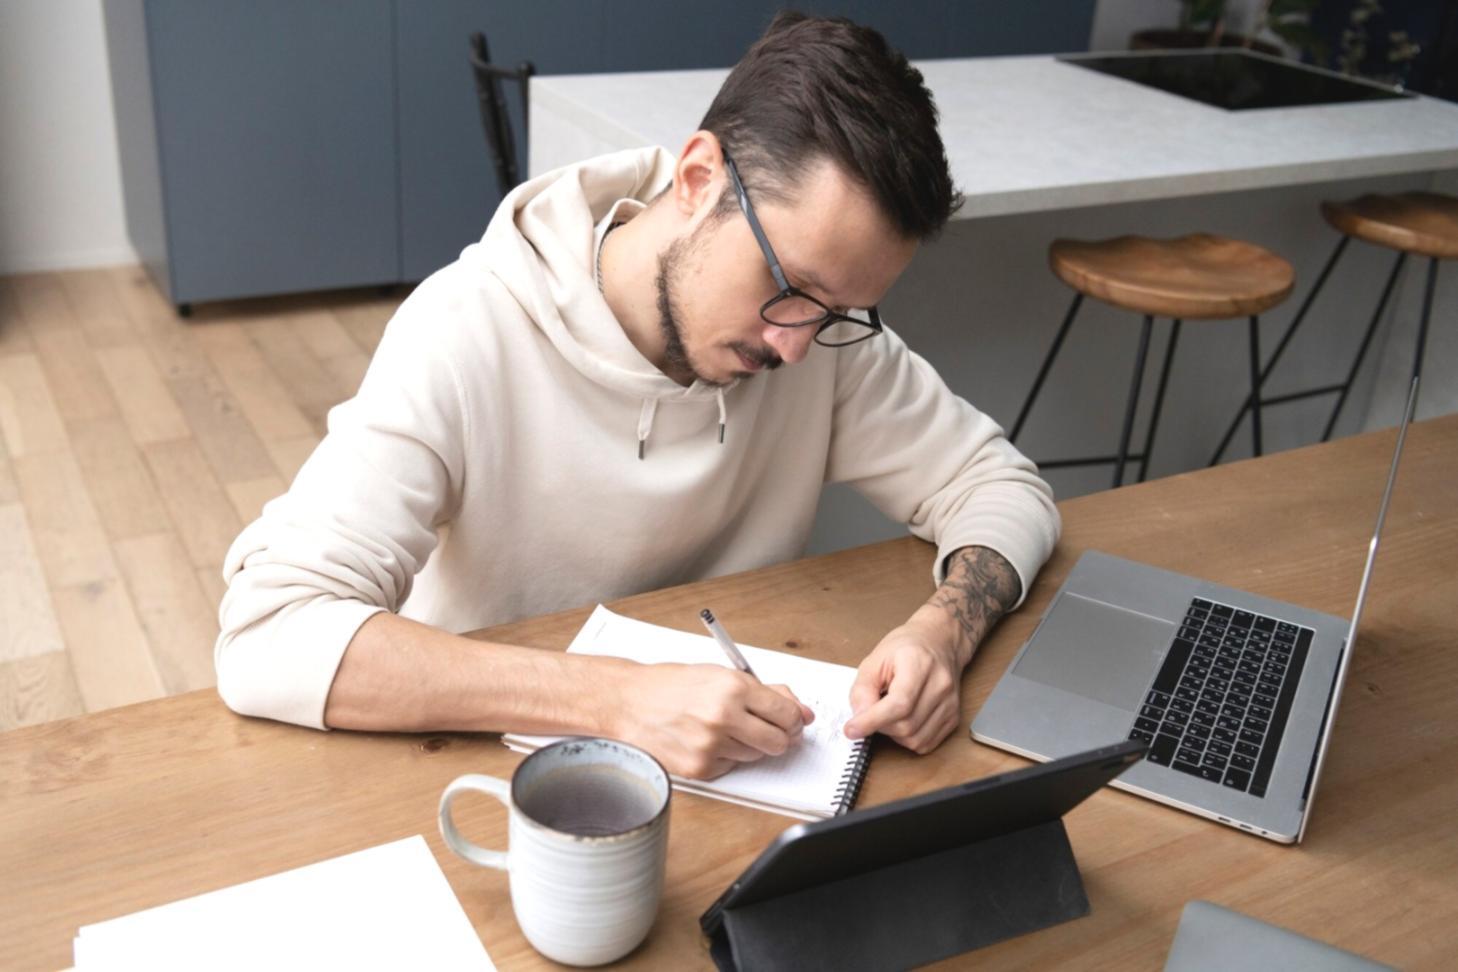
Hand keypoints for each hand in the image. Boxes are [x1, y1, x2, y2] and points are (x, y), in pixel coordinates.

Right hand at [607, 662, 813, 779]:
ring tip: (726, 728)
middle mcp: (724, 717)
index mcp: (734, 688)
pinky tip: (707, 739)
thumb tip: (800, 710)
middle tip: (770, 729)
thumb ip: (764, 691)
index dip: (794, 719)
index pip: (786, 714)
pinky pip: (731, 766)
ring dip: (750, 745)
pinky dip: (726, 756)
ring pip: (756, 756)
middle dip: (780, 736)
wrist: (628, 702)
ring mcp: (711, 746)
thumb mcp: (720, 674)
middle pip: (778, 742)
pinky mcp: (699, 768)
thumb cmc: (671, 685)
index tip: (792, 720)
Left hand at [843, 614, 964, 753]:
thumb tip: (859, 718)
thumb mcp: (874, 660)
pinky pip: (925, 743)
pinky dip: (908, 738)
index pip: (899, 704)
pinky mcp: (953, 717)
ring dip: (893, 734)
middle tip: (871, 710)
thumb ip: (863, 689)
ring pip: (915, 739)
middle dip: (880, 725)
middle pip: (906, 725)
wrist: (938, 642)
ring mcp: (950, 703)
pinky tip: (902, 720)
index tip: (851, 729)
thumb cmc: (906, 648)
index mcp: (919, 664)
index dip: (872, 721)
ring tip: (888, 711)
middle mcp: (940, 684)